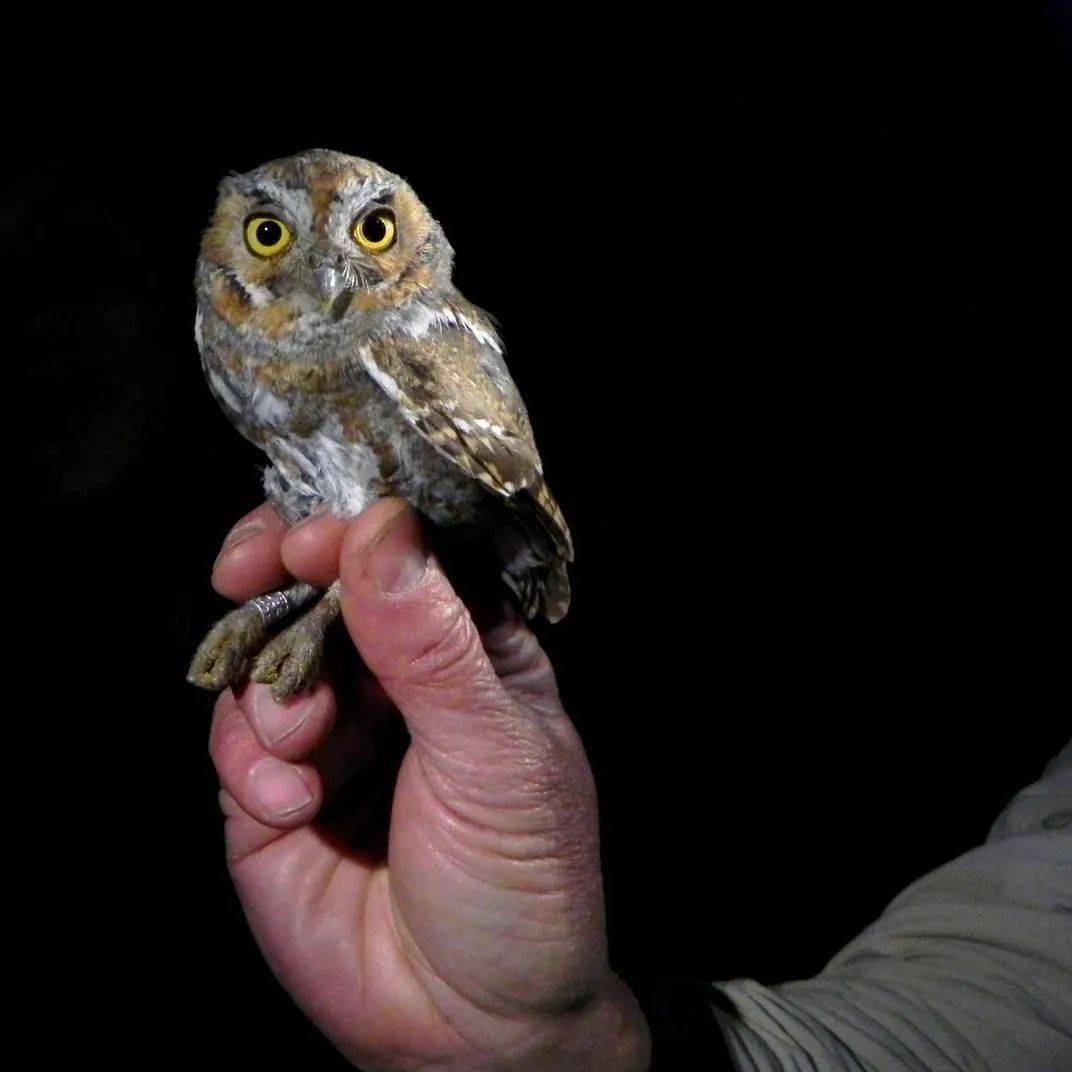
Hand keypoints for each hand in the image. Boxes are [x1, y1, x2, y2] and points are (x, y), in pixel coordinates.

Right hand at [207, 500, 650, 1070]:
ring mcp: (332, 730)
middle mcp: (395, 676)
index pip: (407, 553)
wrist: (473, 1026)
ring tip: (305, 748)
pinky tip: (288, 802)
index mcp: (469, 648)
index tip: (311, 536)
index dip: (355, 527)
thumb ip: (433, 647)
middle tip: (251, 571)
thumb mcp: (495, 757)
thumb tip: (381, 529)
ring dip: (269, 685)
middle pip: (321, 583)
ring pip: (265, 653)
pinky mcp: (274, 790)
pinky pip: (234, 736)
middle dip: (278, 570)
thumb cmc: (522, 881)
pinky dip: (247, 758)